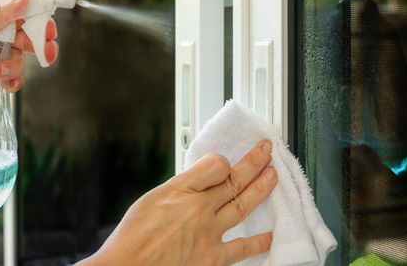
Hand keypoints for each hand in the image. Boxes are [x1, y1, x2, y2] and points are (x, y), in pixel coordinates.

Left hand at [0, 0, 58, 154]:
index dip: (39, 21)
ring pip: (22, 59)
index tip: (50, 31)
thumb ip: (3, 13)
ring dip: (15, 67)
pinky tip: (3, 83)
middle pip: (29, 37)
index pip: (24, 14)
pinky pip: (14, 77)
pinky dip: (13, 81)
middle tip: (48, 54)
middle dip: (39, 46)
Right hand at [80, 140, 276, 265]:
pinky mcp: (213, 258)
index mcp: (180, 190)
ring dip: (261, 188)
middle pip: (234, 180)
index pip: (215, 164)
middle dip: (254, 162)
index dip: (223, 160)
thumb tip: (198, 181)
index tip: (225, 162)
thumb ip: (179, 188)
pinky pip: (242, 248)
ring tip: (273, 176)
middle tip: (266, 151)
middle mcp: (198, 209)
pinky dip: (258, 242)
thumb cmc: (133, 238)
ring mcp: (209, 234)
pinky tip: (270, 235)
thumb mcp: (151, 199)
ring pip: (243, 205)